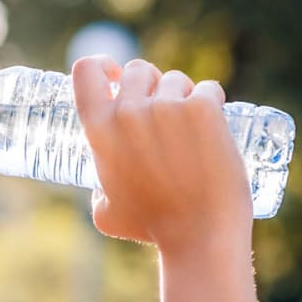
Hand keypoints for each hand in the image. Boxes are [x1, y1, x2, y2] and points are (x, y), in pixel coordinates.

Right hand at [72, 56, 253, 252]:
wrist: (198, 235)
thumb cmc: (152, 227)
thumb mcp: (105, 211)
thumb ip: (98, 190)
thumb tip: (103, 187)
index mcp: (98, 130)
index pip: (86, 70)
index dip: (101, 65)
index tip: (114, 75)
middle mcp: (128, 111)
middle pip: (137, 69)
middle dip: (150, 84)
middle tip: (165, 112)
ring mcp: (167, 107)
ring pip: (175, 79)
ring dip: (183, 95)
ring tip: (192, 130)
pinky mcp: (203, 108)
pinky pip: (208, 88)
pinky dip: (212, 102)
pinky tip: (215, 126)